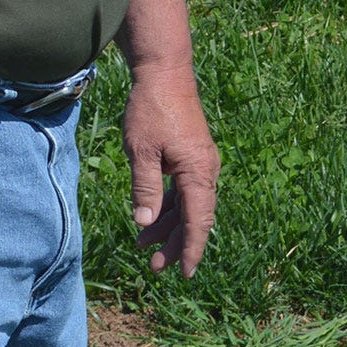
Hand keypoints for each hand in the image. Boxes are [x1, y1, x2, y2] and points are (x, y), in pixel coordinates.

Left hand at [123, 59, 218, 278]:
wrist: (164, 73)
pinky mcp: (191, 156)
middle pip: (195, 218)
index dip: (191, 249)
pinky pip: (184, 190)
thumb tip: (145, 223)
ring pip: (188, 205)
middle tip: (155, 266)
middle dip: (176, 244)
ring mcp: (200, 163)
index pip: (198, 221)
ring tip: (143, 244)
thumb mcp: (141, 151)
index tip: (184, 273)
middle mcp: (206, 170)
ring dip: (168, 226)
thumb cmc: (151, 109)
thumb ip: (144, 189)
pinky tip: (151, 217)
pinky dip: (168, 206)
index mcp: (198, 171)